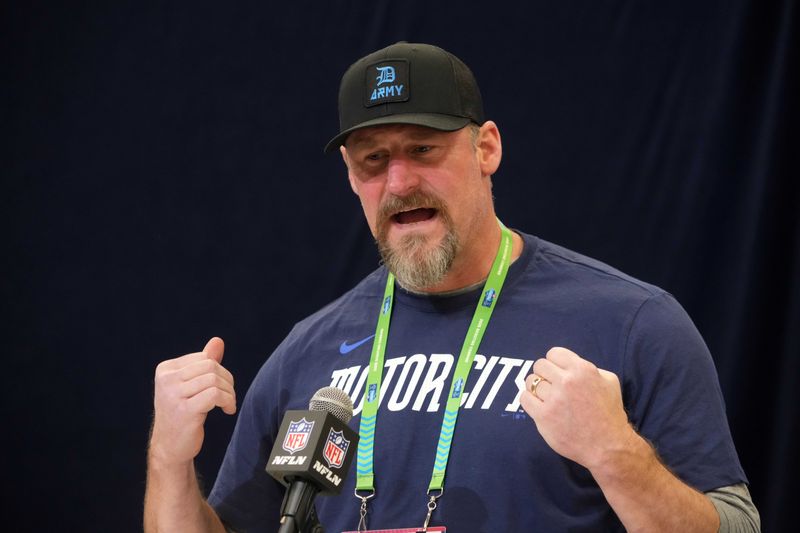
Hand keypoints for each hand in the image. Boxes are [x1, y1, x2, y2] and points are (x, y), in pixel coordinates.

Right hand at [149, 337, 235, 465]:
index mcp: (165, 369)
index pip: (203, 358)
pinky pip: (215, 395)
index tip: (221, 387)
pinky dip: (228, 401)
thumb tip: (218, 341)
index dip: (219, 370)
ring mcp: (173, 395)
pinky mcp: (184, 410)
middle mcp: (166, 379)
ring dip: (229, 392)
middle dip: (227, 380)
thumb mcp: (191, 386)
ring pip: (214, 380)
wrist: (170, 447)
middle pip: (210, 366)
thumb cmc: (182, 414)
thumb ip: (204, 363)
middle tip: (228, 396)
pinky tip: (228, 410)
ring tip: (228, 404)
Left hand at [520, 347, 633, 469]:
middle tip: (551, 385)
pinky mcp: (543, 417)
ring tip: (546, 396)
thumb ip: (588, 368)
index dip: (555, 362)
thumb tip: (569, 365)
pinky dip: (529, 400)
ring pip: (530, 381)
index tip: (557, 372)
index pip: (554, 353)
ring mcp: (553, 399)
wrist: (608, 446)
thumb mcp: (609, 381)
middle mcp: (566, 382)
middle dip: (544, 373)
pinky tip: (539, 405)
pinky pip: (524, 398)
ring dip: (536, 388)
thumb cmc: (610, 413)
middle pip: (539, 365)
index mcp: (582, 370)